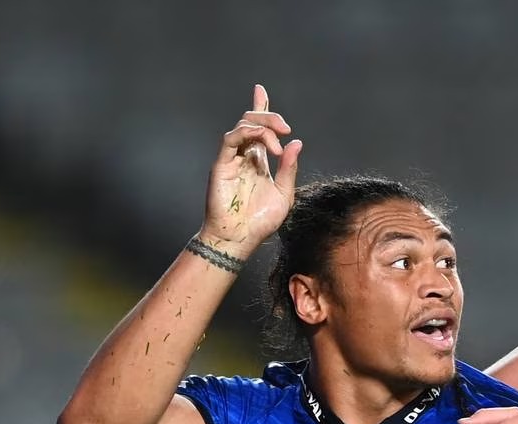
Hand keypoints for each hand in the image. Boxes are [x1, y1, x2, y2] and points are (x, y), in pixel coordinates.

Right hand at [199, 83, 302, 255]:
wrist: (240, 239)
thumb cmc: (260, 221)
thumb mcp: (284, 193)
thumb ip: (289, 168)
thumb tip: (296, 144)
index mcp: (258, 160)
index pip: (258, 128)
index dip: (261, 108)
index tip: (261, 90)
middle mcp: (244, 156)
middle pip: (251, 122)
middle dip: (269, 116)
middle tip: (286, 128)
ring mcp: (231, 159)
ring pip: (241, 126)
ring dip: (263, 126)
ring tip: (279, 139)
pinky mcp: (221, 165)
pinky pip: (230, 139)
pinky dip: (246, 133)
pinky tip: (262, 138)